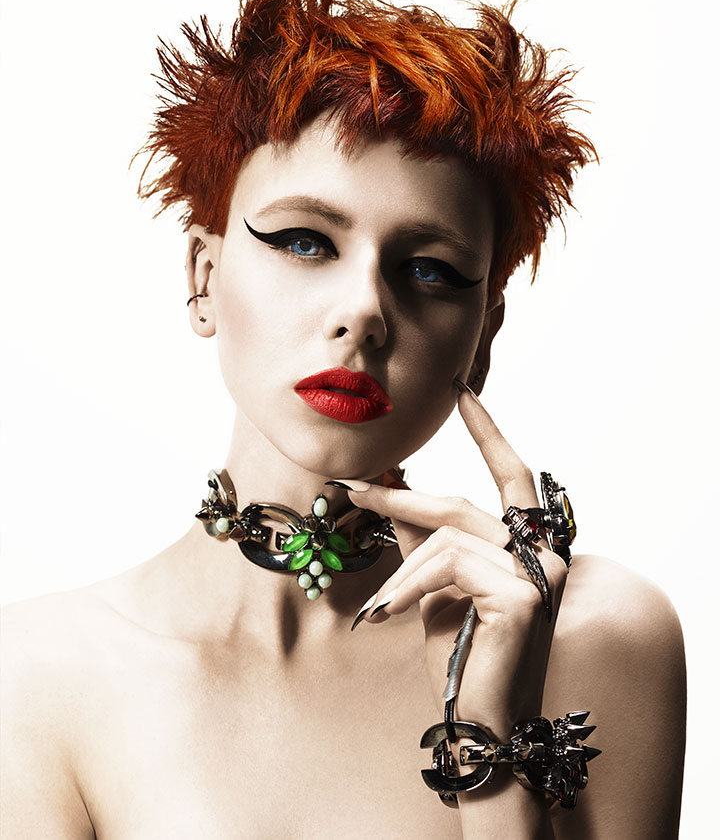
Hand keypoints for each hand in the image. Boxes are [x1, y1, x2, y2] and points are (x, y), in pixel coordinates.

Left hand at [342, 387, 568, 739]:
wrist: (477, 728)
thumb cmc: (459, 660)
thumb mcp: (436, 589)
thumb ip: (425, 540)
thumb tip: (392, 491)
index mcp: (528, 549)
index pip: (512, 475)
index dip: (487, 432)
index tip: (462, 392)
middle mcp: (546, 554)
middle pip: (461, 506)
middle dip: (401, 500)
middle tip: (353, 490)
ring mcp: (541, 574)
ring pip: (447, 537)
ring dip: (402, 568)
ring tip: (380, 610)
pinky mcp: (524, 595)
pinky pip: (447, 564)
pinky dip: (410, 586)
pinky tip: (391, 617)